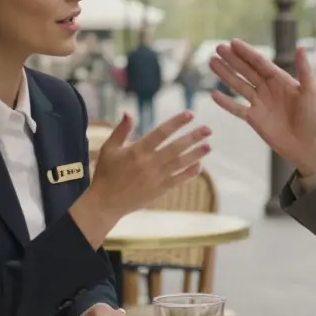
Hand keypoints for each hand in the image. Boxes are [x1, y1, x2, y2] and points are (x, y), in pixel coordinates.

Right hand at [70, 111, 210, 247]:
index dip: (176, 122)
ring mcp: (156, 178)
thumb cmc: (106, 173)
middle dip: (193, 137)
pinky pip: (178, 180)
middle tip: (208, 129)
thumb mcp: (109, 148)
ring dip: (196, 154)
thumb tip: (128, 112)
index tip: (190, 114)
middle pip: (176, 147)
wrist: (106, 203)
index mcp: (137, 150)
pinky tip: (200, 166)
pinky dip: (189, 173)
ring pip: (180, 163)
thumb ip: (121, 130)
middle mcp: (149, 163)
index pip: (161, 132)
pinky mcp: (159, 190)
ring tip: (209, 146)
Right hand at [208, 41, 315, 175]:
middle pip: (246, 71)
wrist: (307, 145)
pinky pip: (236, 109)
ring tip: (212, 62)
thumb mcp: (311, 91)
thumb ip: (304, 70)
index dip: (247, 53)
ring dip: (225, 74)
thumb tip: (300, 47)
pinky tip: (213, 94)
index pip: (260, 62)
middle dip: (232, 59)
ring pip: (238, 85)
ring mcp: (259, 103)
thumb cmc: (313, 117)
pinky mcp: (254, 118)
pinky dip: (225, 102)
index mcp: (280, 80)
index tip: (233, 42)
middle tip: (218, 48)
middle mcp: (267, 88)